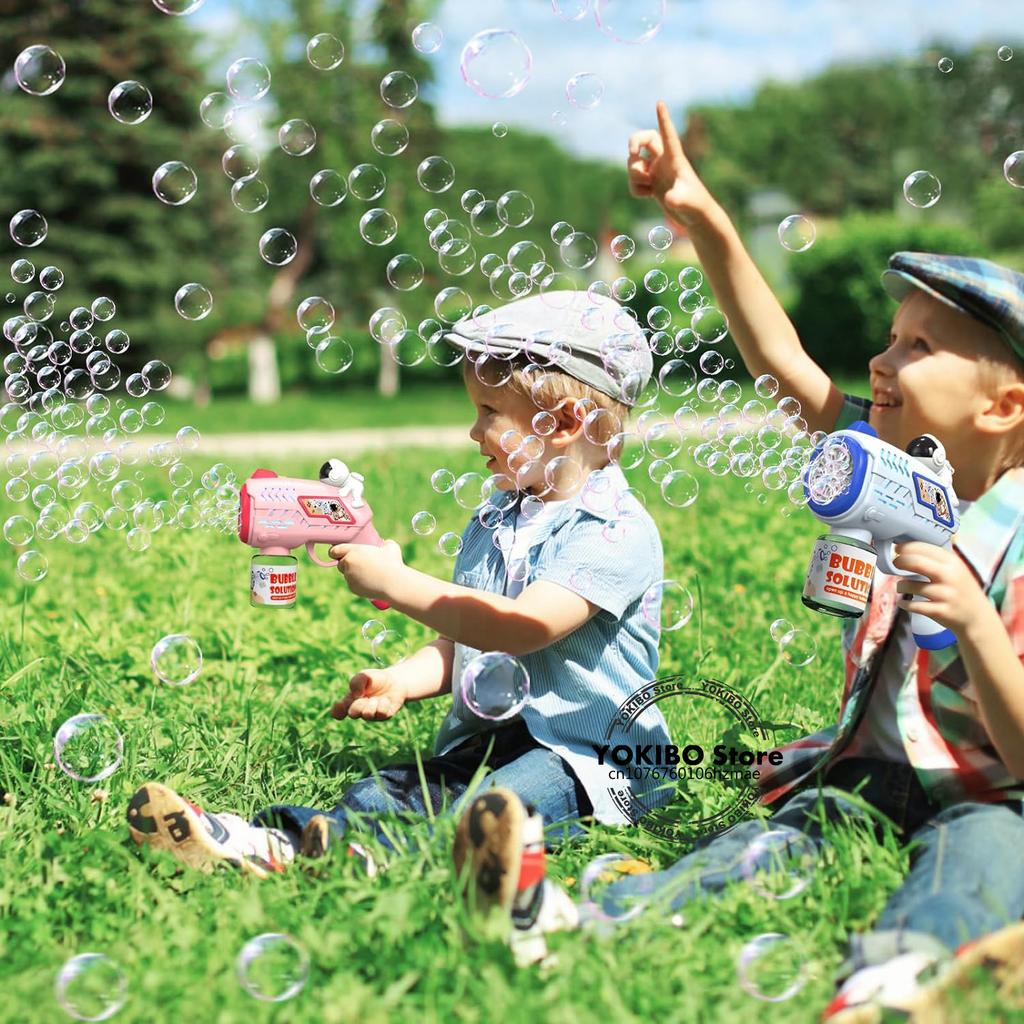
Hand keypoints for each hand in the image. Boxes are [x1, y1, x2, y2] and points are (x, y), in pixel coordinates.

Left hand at [329, 538, 404, 601]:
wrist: (394, 583)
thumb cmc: (393, 563)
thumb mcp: (390, 546)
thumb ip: (384, 543)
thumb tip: (385, 543)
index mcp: (353, 552)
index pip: (334, 551)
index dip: (336, 552)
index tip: (339, 553)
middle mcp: (348, 565)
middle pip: (340, 564)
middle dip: (347, 563)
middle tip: (359, 563)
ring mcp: (349, 578)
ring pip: (347, 574)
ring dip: (353, 573)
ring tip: (368, 573)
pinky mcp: (353, 588)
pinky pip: (352, 584)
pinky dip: (358, 582)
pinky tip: (370, 581)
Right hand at [331, 667, 407, 720]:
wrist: (395, 681)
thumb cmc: (375, 679)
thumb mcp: (364, 676)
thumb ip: (357, 682)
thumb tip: (355, 695)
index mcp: (350, 701)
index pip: (338, 712)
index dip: (338, 710)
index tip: (342, 702)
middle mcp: (359, 710)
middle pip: (353, 714)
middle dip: (358, 704)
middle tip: (365, 696)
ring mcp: (371, 715)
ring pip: (367, 715)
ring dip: (372, 704)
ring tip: (376, 698)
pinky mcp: (383, 716)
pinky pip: (381, 713)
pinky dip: (384, 704)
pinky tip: (386, 700)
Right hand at [627, 100, 716, 227]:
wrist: (695, 218)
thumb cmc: (696, 207)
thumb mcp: (687, 203)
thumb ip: (678, 198)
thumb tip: (670, 198)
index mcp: (675, 159)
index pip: (668, 134)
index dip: (663, 119)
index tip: (660, 103)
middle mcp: (664, 161)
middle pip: (645, 138)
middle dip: (634, 141)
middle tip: (632, 152)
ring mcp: (656, 172)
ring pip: (634, 163)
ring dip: (633, 174)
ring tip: (647, 188)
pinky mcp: (651, 183)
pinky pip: (633, 181)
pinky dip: (635, 189)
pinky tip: (648, 196)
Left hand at [893, 542, 990, 635]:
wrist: (977, 617)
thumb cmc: (961, 590)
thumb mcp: (956, 569)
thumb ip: (937, 559)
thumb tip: (909, 548)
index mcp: (953, 562)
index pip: (924, 548)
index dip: (906, 547)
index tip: (897, 549)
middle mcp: (950, 576)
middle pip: (916, 563)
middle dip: (900, 561)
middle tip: (895, 563)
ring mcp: (945, 594)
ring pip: (911, 586)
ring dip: (900, 586)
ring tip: (901, 586)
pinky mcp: (940, 611)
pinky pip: (914, 606)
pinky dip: (904, 603)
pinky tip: (903, 602)